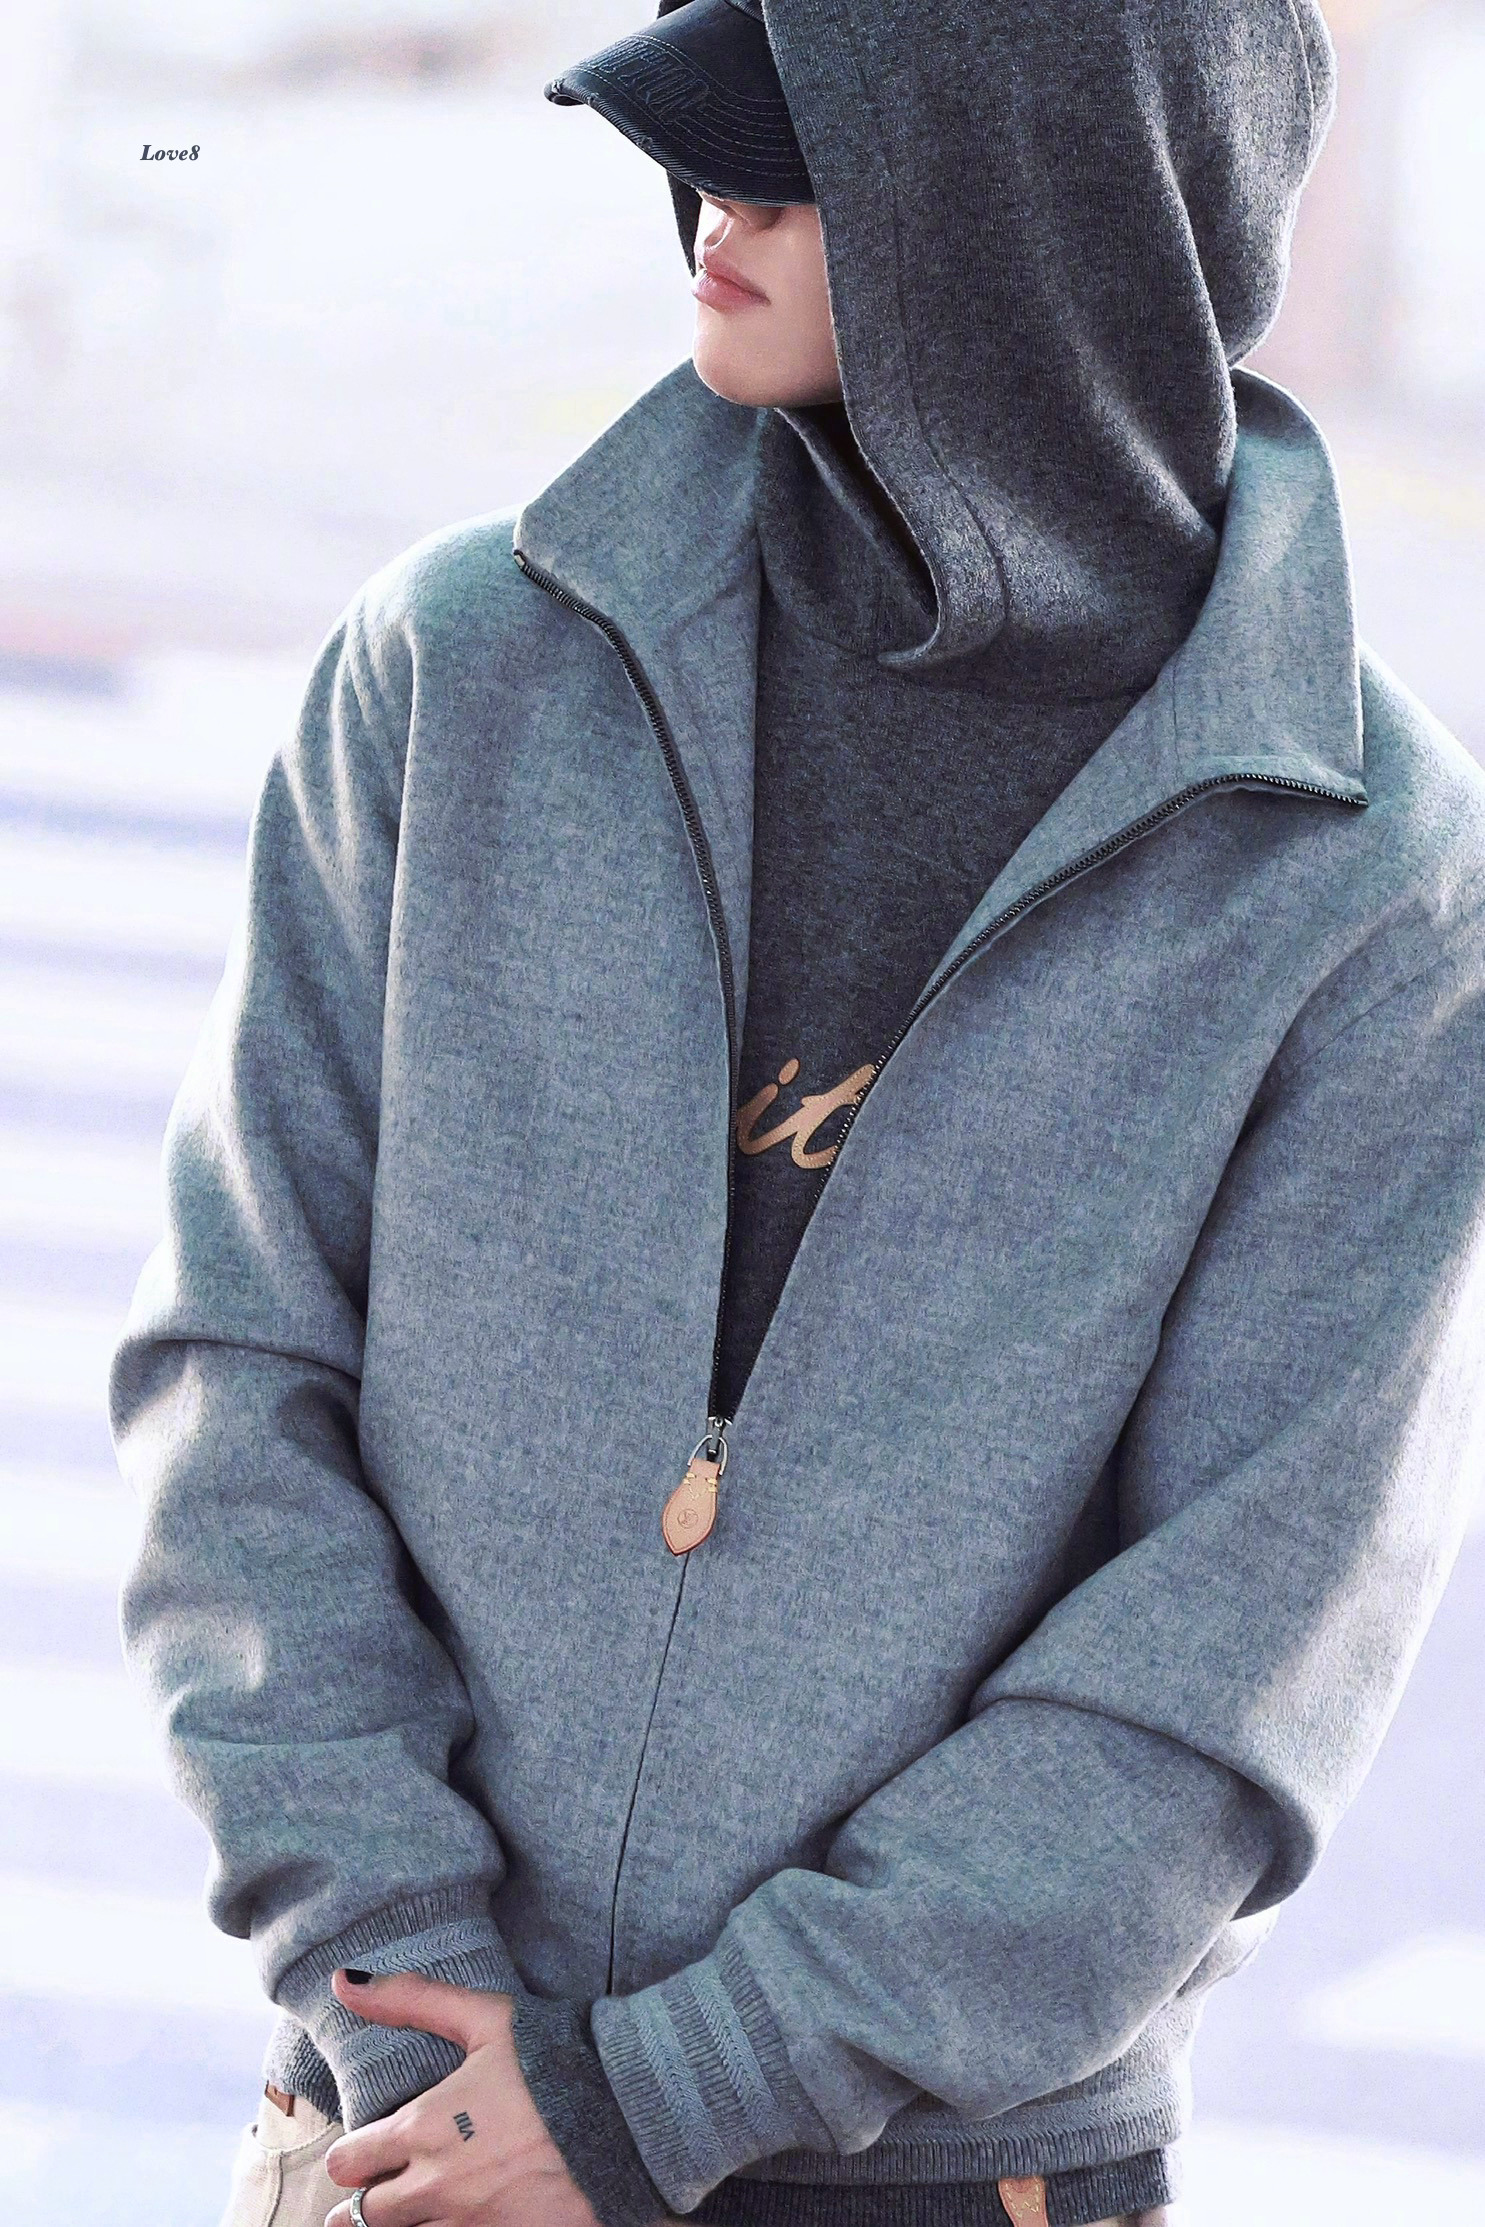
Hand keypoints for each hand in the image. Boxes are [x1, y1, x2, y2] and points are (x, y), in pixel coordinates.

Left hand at [322, 1969, 605, 2226]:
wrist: (629, 2111)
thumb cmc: (554, 2059)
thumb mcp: (484, 2018)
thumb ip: (412, 1999)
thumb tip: (345, 1980)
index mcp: (423, 2129)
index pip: (347, 2159)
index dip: (350, 2156)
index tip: (362, 2153)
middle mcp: (435, 2187)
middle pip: (364, 2216)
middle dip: (362, 2205)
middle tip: (372, 2197)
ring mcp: (470, 2225)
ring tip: (409, 2217)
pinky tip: (456, 2222)